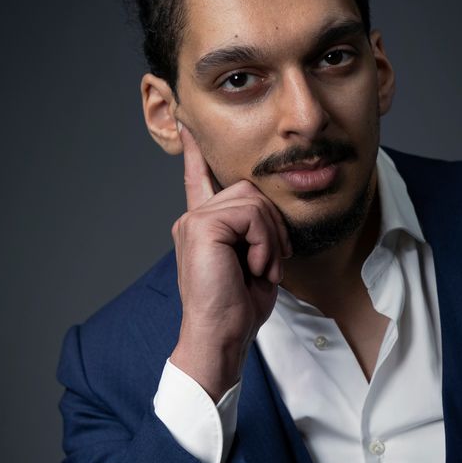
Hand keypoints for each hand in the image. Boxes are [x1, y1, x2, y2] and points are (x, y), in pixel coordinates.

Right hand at [168, 123, 291, 400]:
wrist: (221, 337)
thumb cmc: (238, 310)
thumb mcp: (255, 264)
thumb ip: (256, 234)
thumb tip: (269, 216)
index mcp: (204, 227)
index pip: (199, 180)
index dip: (196, 153)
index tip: (188, 126)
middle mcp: (194, 219)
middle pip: (249, 190)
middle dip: (273, 225)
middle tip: (272, 262)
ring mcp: (194, 221)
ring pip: (253, 200)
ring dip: (270, 237)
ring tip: (262, 268)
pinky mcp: (201, 225)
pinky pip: (250, 214)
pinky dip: (264, 241)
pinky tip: (255, 266)